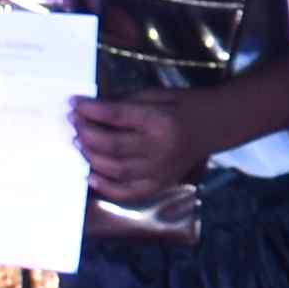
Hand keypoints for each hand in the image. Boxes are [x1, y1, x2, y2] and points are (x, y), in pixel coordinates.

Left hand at [64, 94, 193, 212]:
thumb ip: (124, 103)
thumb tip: (88, 107)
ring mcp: (160, 170)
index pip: (117, 116)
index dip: (91, 110)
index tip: (74, 104)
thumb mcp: (156, 95)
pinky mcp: (160, 184)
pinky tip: (90, 175)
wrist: (215, 126)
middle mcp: (160, 149)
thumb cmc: (184, 106)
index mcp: (160, 121)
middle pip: (112, 145)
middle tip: (73, 124)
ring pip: (116, 169)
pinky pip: (128, 191)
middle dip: (86, 133)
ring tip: (78, 144)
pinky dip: (106, 187)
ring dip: (91, 157)